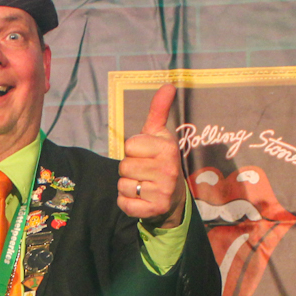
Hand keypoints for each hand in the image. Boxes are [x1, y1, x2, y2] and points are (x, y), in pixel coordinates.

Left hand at [119, 83, 184, 227]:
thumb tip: (168, 84)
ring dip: (128, 186)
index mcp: (167, 149)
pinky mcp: (154, 210)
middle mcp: (168, 171)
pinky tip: (140, 199)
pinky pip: (124, 203)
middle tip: (144, 172)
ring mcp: (162, 192)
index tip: (146, 155)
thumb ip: (159, 110)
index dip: (133, 150)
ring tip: (143, 184)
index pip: (129, 146)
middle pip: (124, 166)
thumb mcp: (160, 135)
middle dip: (129, 169)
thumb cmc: (160, 160)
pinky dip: (127, 202)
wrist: (173, 197)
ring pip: (122, 185)